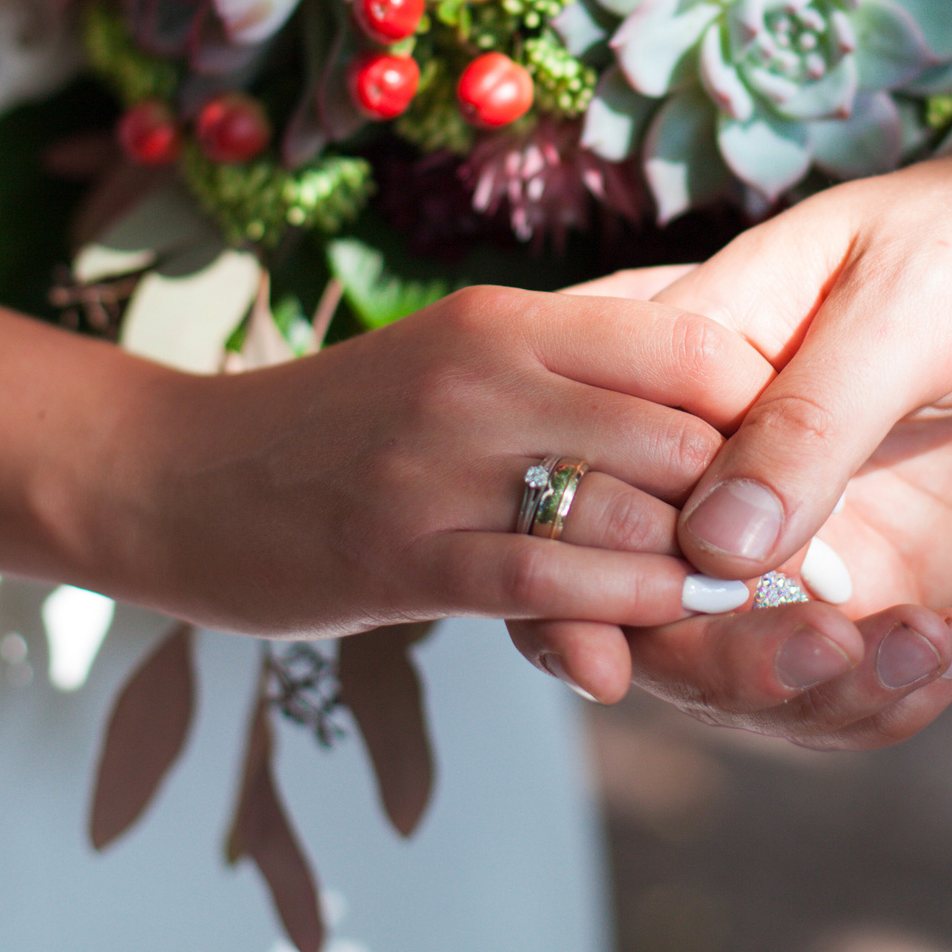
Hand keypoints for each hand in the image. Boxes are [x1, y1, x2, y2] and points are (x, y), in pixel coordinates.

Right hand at [92, 285, 777, 638]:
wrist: (171, 476)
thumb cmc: (338, 427)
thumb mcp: (458, 361)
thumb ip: (569, 373)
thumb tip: (710, 390)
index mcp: (510, 319)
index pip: (693, 341)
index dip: (760, 409)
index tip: (780, 466)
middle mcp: (483, 375)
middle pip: (682, 430)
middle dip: (741, 502)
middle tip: (773, 552)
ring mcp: (440, 463)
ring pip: (628, 508)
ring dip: (693, 567)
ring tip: (727, 599)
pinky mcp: (401, 554)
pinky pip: (549, 579)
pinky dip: (617, 609)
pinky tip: (643, 632)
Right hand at [513, 132, 951, 746]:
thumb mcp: (908, 303)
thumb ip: (813, 419)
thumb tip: (716, 546)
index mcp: (680, 367)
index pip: (585, 485)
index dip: (582, 581)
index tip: (639, 638)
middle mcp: (709, 466)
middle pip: (643, 605)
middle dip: (720, 660)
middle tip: (826, 651)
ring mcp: (783, 536)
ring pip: (735, 666)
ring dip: (818, 691)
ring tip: (927, 642)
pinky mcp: (861, 584)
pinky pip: (839, 682)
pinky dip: (888, 694)